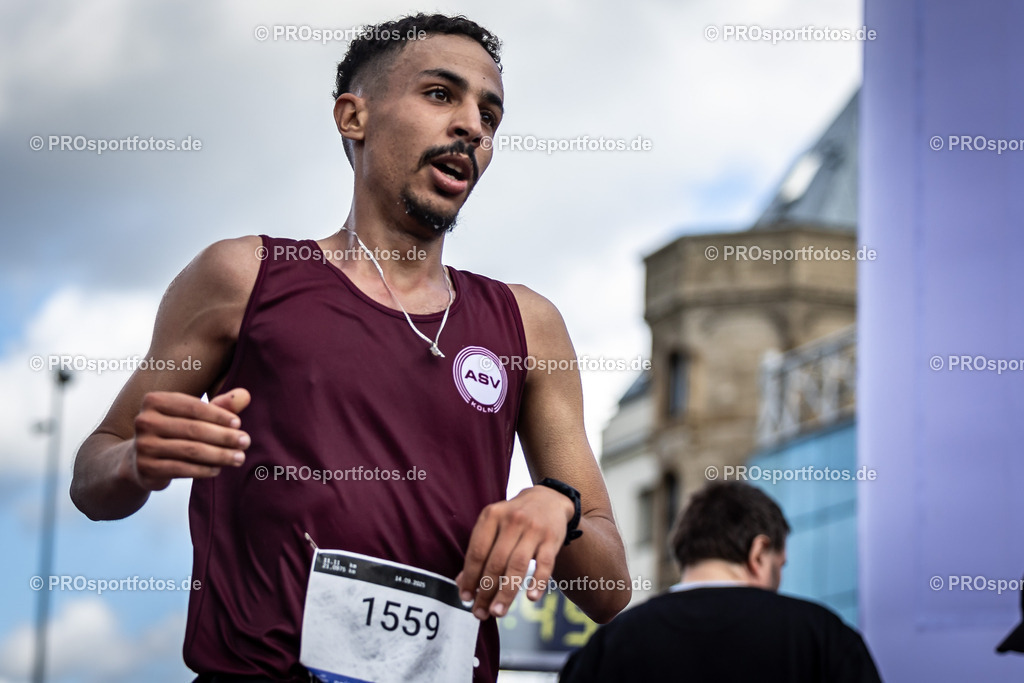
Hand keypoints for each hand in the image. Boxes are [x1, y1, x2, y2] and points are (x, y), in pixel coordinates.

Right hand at [126, 388, 250, 490]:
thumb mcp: (194, 415)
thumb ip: (220, 404)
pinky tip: (218, 469)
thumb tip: (246, 395)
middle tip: (245, 442)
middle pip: (193, 429)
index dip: (218, 415)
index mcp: (155, 400)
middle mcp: (145, 421)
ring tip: (239, 458)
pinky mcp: (146, 467)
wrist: (140, 460)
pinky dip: (203, 469)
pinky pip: (181, 468)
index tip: (239, 423)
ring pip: (189, 450)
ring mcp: (143, 445)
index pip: (193, 407)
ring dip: (219, 455)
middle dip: (223, 436)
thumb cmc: (175, 431)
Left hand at [455, 485, 573, 619]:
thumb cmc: (514, 519)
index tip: (466, 598)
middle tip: (480, 613)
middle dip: (486, 591)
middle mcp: (512, 520)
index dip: (470, 577)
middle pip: (496, 562)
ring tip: (498, 612)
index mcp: (492, 515)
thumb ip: (479, 550)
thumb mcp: (494, 525)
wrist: (548, 499)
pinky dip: (538, 582)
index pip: (477, 551)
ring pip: (517, 566)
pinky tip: (531, 598)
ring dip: (506, 593)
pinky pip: (544, 564)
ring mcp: (534, 529)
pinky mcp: (552, 539)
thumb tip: (462, 583)